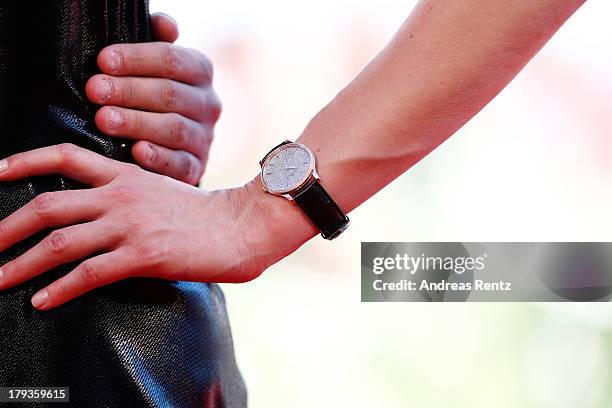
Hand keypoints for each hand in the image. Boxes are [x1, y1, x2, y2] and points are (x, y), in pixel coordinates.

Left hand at [0, 145, 312, 309]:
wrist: (242, 224)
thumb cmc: (206, 213)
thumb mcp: (162, 190)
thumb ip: (130, 195)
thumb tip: (102, 213)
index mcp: (125, 175)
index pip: (64, 156)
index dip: (24, 162)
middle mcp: (120, 196)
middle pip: (47, 206)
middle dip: (6, 228)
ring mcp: (130, 225)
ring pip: (60, 242)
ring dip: (20, 264)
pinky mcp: (143, 255)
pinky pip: (89, 273)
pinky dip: (60, 288)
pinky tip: (42, 301)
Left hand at [86, 13, 220, 184]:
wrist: (171, 145)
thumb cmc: (152, 96)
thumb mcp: (155, 66)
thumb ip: (159, 43)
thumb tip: (165, 25)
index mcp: (200, 71)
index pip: (172, 60)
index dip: (137, 59)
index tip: (102, 61)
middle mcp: (208, 104)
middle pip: (170, 94)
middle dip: (129, 91)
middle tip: (94, 90)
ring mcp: (205, 138)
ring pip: (174, 128)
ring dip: (137, 123)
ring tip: (103, 119)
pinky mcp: (196, 167)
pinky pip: (180, 164)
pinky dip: (159, 158)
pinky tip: (136, 151)